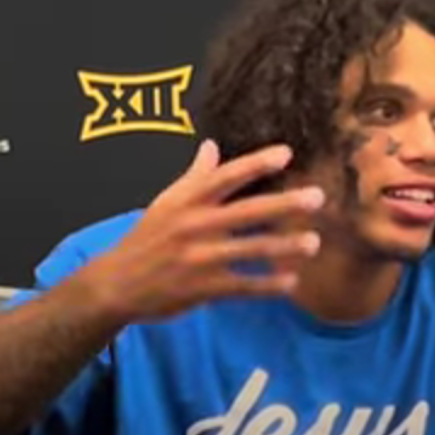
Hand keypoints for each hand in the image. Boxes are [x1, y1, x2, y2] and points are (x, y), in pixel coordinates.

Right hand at [80, 139, 323, 322]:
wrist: (116, 284)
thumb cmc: (146, 239)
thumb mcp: (165, 203)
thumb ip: (194, 177)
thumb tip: (211, 145)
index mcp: (188, 201)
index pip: (226, 177)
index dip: (256, 164)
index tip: (286, 154)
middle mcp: (195, 226)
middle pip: (248, 211)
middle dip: (285, 204)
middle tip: (318, 197)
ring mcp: (199, 258)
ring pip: (251, 249)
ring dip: (285, 246)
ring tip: (313, 242)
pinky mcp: (202, 288)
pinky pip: (243, 286)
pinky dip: (268, 285)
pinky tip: (292, 282)